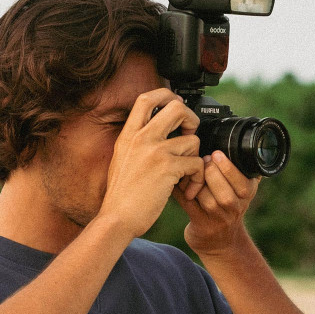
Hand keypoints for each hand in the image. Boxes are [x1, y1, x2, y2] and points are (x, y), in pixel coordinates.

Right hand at [97, 88, 203, 239]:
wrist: (117, 218)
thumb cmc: (121, 195)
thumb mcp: (122, 159)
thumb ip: (136, 142)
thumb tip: (156, 131)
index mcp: (128, 135)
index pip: (147, 98)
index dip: (167, 95)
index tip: (176, 107)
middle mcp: (142, 138)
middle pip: (177, 107)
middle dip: (191, 119)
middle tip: (189, 136)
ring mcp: (156, 151)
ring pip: (192, 139)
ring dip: (195, 157)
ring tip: (187, 175)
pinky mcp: (168, 168)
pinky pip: (197, 164)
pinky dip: (197, 178)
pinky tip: (188, 190)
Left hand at [171, 149, 260, 258]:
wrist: (220, 241)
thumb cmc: (227, 205)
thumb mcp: (240, 187)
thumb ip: (239, 166)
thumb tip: (229, 136)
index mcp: (248, 192)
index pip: (243, 181)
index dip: (229, 167)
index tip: (216, 154)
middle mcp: (236, 207)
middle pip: (226, 193)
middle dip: (212, 173)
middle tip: (201, 160)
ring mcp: (219, 218)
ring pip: (207, 200)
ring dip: (196, 183)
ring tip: (188, 169)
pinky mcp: (202, 225)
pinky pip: (190, 206)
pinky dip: (182, 191)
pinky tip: (176, 180)